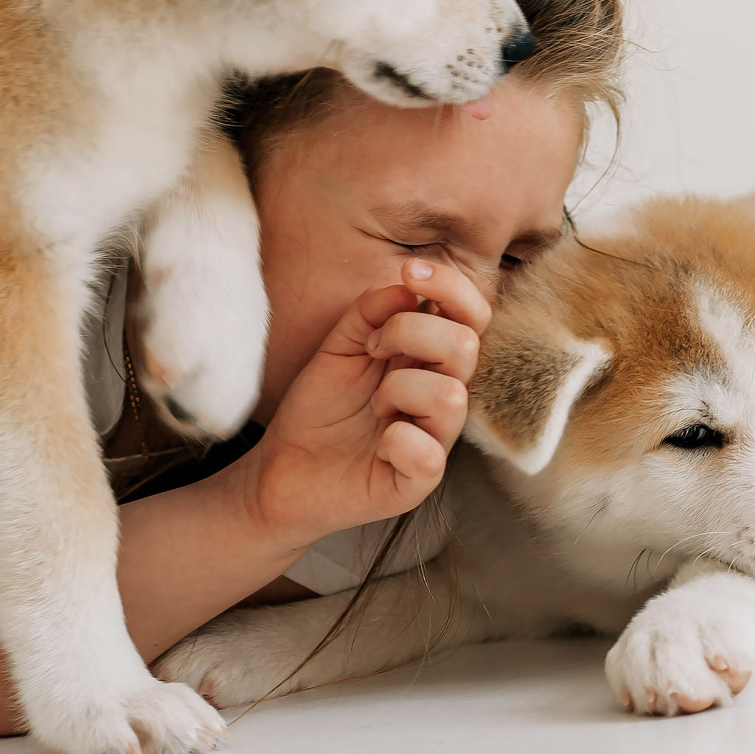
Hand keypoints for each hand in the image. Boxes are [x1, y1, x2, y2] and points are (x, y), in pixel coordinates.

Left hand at [241, 259, 488, 548]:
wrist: (282, 468)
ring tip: (374, 405)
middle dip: (411, 333)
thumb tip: (407, 286)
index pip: (472, 316)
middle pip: (466, 347)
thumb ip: (370, 312)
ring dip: (399, 389)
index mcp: (430, 360)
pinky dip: (397, 440)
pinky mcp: (418, 482)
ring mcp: (435, 440)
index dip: (452, 286)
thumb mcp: (340, 346)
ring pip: (451, 396)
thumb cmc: (320, 408)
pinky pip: (428, 455)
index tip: (409, 270)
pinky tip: (378, 443)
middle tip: (371, 350)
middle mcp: (442, 396)